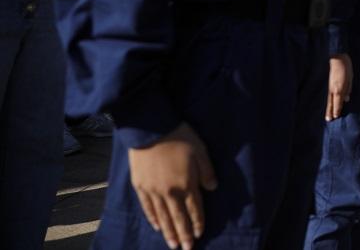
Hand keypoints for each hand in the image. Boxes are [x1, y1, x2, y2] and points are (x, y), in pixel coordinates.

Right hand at [128, 122, 216, 249]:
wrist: (150, 129)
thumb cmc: (179, 136)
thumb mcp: (201, 151)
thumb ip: (207, 172)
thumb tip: (212, 188)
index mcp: (186, 183)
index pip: (194, 209)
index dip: (197, 223)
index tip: (199, 235)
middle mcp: (170, 192)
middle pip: (178, 218)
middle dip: (183, 235)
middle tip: (186, 249)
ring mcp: (153, 190)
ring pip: (162, 216)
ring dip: (168, 232)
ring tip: (172, 245)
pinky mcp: (140, 186)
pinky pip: (147, 208)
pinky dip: (153, 219)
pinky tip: (157, 227)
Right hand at [325, 54, 352, 120]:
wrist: (336, 56)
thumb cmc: (345, 66)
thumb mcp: (350, 78)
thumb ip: (348, 89)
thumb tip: (346, 99)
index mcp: (339, 89)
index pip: (338, 103)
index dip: (337, 110)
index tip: (336, 117)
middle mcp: (332, 90)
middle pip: (330, 104)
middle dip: (330, 112)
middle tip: (328, 120)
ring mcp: (327, 86)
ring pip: (326, 100)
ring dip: (326, 108)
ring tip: (325, 115)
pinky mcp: (325, 82)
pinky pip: (325, 94)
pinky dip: (324, 100)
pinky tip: (323, 103)